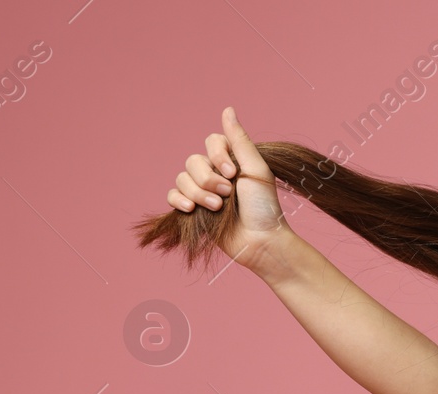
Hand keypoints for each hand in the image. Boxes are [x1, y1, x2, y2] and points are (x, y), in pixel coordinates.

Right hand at [164, 106, 290, 270]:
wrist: (261, 241)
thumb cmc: (264, 207)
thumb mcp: (257, 169)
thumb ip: (239, 140)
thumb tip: (227, 109)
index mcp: (231, 161)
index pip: (211, 141)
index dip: (217, 156)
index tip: (234, 174)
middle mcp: (215, 173)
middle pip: (193, 161)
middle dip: (208, 179)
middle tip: (228, 195)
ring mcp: (203, 192)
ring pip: (182, 178)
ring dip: (199, 193)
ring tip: (218, 208)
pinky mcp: (193, 210)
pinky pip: (172, 196)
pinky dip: (179, 200)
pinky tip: (192, 210)